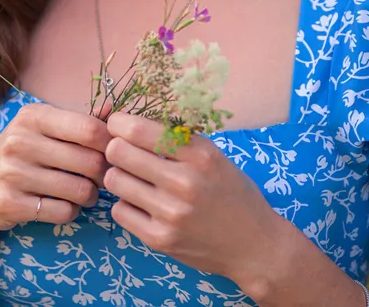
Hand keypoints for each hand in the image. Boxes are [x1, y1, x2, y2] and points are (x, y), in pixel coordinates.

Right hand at [0, 102, 111, 238]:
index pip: (89, 129)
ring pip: (79, 190)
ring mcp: (11, 173)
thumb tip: (114, 113)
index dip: (110, 144)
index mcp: (31, 117)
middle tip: (101, 179)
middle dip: (103, 175)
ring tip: (85, 193)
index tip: (112, 154)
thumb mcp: (41, 130)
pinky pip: (63, 212)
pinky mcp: (9, 204)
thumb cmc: (19, 156)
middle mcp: (19, 142)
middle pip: (89, 161)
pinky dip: (71, 211)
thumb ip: (78, 121)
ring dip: (90, 196)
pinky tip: (63, 205)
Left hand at [103, 112, 280, 279]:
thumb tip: (132, 123)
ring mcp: (170, 214)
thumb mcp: (215, 157)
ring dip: (118, 175)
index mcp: (200, 155)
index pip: (140, 130)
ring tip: (134, 178)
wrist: (253, 245)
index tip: (118, 124)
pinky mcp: (159, 239)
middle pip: (118, 152)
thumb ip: (178, 140)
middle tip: (123, 152)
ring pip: (114, 180)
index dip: (120, 123)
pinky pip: (119, 210)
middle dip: (116, 148)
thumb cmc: (233, 194)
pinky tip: (141, 203)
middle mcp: (184, 183)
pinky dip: (126, 203)